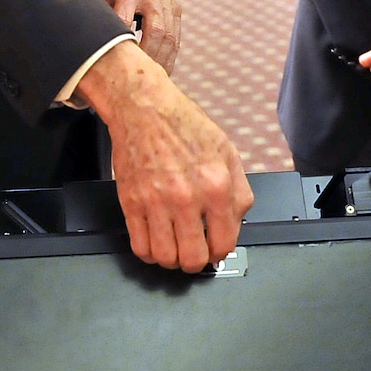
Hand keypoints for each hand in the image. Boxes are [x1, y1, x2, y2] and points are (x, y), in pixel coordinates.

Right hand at [77, 41, 251, 271]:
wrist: (145, 108)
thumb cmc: (184, 126)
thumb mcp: (227, 152)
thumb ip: (239, 191)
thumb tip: (237, 223)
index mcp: (216, 185)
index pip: (224, 242)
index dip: (221, 252)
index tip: (216, 250)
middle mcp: (187, 197)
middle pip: (194, 258)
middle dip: (197, 261)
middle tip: (195, 253)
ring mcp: (156, 202)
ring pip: (165, 258)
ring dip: (172, 260)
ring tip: (175, 249)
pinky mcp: (131, 202)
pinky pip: (140, 246)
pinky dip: (149, 253)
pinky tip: (155, 243)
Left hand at [92, 0, 179, 73]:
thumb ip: (94, 8)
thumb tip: (82, 37)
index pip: (126, 18)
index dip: (121, 41)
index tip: (115, 62)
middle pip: (155, 31)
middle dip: (147, 57)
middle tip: (137, 77)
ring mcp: (167, 3)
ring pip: (169, 37)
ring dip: (161, 61)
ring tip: (151, 80)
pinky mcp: (176, 10)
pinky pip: (176, 37)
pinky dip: (169, 56)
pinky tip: (162, 70)